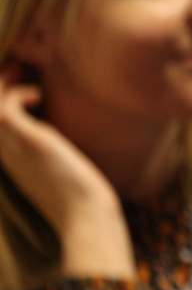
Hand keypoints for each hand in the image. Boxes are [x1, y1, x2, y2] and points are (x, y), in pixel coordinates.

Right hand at [0, 67, 133, 277]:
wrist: (86, 216)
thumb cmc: (81, 198)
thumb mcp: (60, 170)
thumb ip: (54, 154)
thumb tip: (69, 141)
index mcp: (11, 160)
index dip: (0, 103)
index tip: (18, 85)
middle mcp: (6, 155)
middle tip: (15, 72)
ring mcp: (14, 149)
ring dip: (2, 86)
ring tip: (21, 75)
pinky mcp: (30, 142)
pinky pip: (5, 108)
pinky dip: (18, 93)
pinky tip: (38, 95)